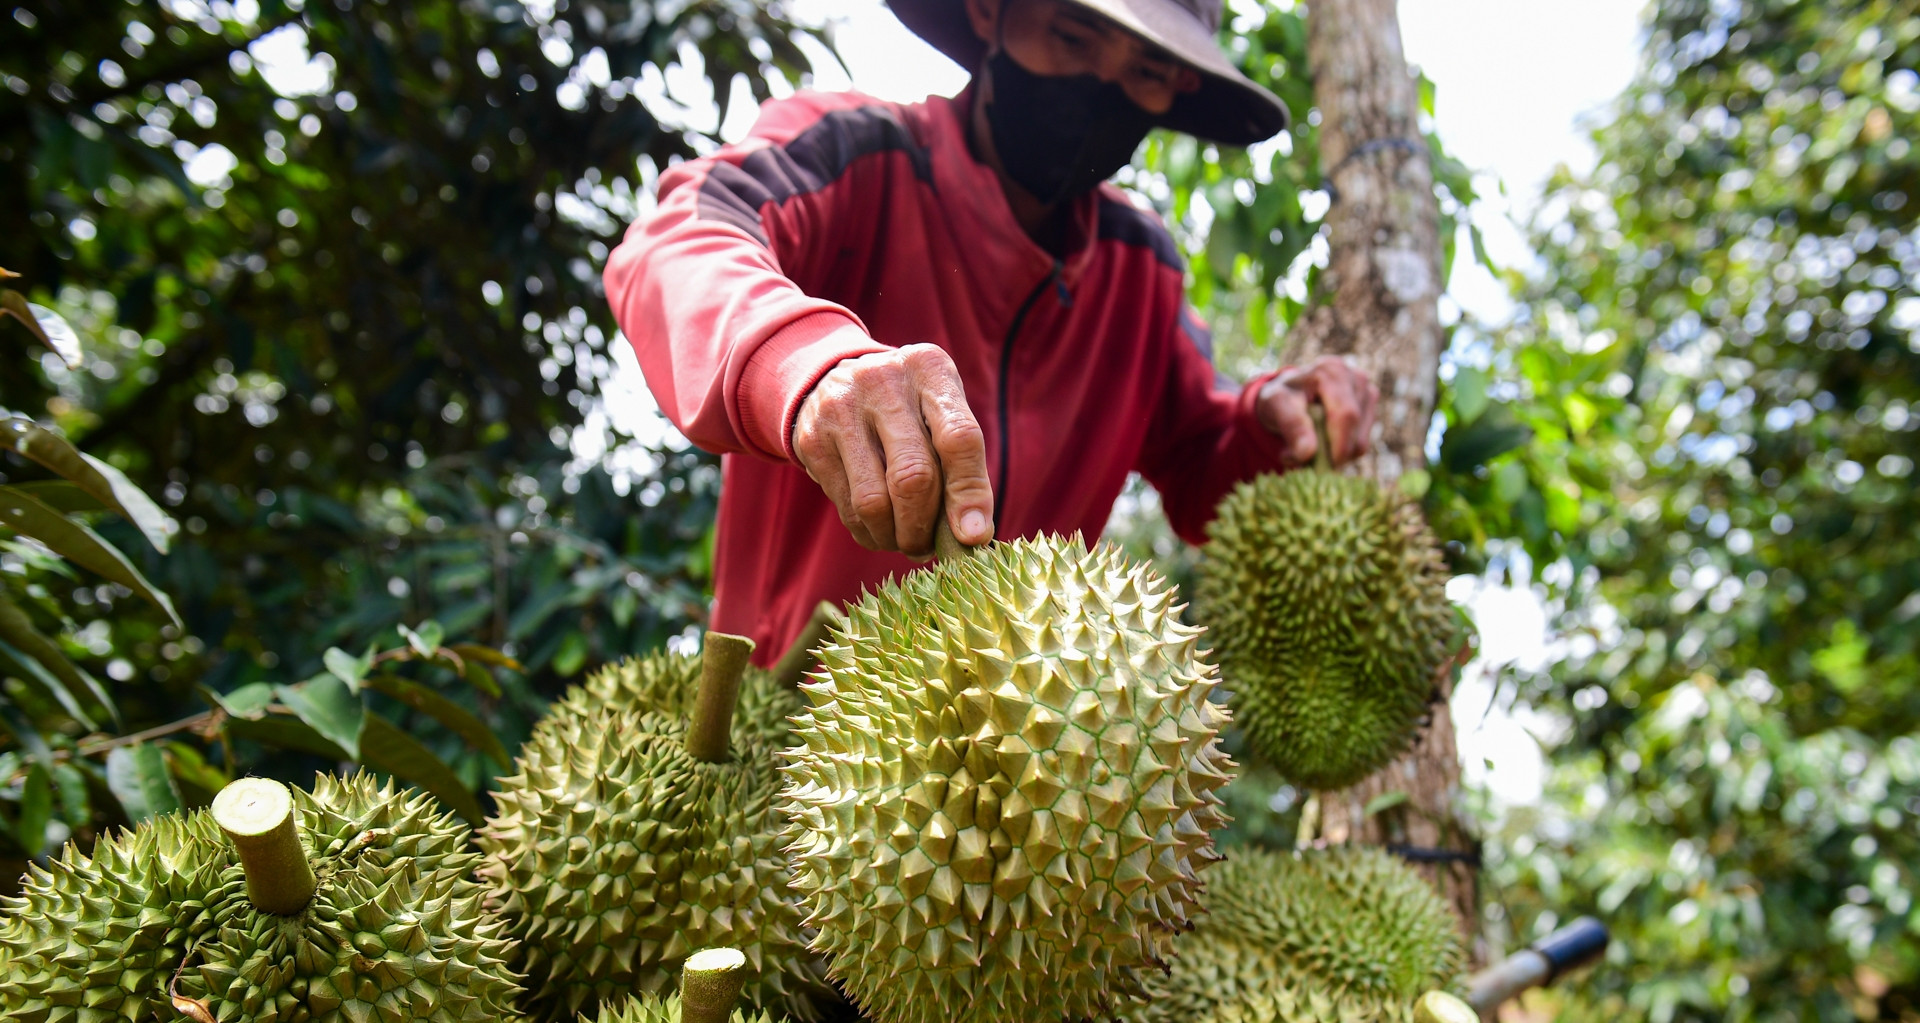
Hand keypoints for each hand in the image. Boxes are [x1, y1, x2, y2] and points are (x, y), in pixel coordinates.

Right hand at [793, 344, 995, 555]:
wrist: (834, 378)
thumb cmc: (908, 408)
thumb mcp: (940, 415)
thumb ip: (963, 467)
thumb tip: (973, 535)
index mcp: (929, 369)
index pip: (959, 437)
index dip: (969, 493)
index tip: (973, 536)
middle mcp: (883, 381)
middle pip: (913, 476)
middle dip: (924, 525)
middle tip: (929, 546)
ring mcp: (841, 408)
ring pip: (874, 501)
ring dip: (894, 536)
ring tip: (905, 541)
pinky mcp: (812, 439)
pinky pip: (846, 506)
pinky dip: (868, 532)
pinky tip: (879, 531)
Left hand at [1255, 356, 1379, 466]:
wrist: (1288, 395)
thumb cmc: (1280, 399)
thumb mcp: (1275, 407)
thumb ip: (1291, 427)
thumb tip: (1306, 453)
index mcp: (1330, 372)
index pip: (1346, 414)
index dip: (1339, 445)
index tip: (1326, 467)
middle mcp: (1354, 377)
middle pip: (1355, 427)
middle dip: (1335, 453)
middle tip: (1308, 465)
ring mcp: (1366, 391)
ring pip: (1361, 439)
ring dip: (1337, 454)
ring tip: (1311, 450)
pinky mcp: (1370, 406)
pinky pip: (1362, 441)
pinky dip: (1342, 451)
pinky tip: (1324, 444)